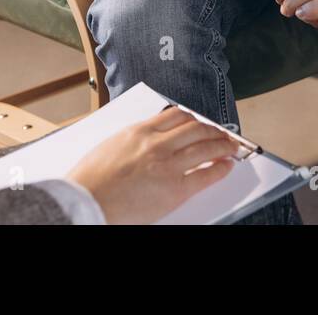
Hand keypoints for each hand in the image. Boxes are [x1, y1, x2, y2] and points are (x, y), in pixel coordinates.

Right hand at [65, 107, 237, 223]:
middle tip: (222, 133)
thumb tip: (147, 138)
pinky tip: (227, 166)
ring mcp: (167, 165)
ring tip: (231, 146)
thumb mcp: (112, 145)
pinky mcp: (174, 189)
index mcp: (139, 131)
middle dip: (213, 130)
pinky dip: (220, 168)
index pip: (177, 115)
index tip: (201, 121)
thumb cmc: (91, 179)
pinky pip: (205, 174)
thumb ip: (133, 139)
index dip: (194, 118)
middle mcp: (156, 144)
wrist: (86, 201)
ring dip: (223, 145)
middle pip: (195, 129)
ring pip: (205, 147)